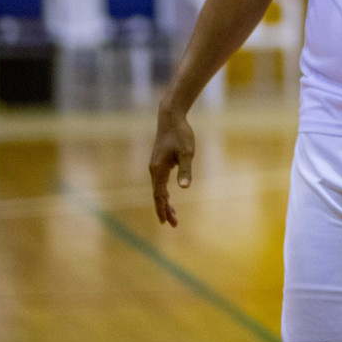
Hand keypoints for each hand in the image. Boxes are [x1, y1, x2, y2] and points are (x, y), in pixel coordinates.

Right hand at [148, 106, 194, 226]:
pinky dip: (164, 192)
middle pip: (158, 194)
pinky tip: (169, 196)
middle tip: (172, 223)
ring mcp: (155, 166)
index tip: (166, 221)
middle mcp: (154, 169)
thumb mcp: (187, 152)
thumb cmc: (180, 134)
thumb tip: (184, 188)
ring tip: (172, 214)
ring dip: (164, 202)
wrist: (171, 118)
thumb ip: (185, 170)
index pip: (159, 194)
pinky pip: (160, 182)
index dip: (162, 208)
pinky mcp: (159, 162)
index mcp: (158, 169)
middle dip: (164, 209)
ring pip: (158, 189)